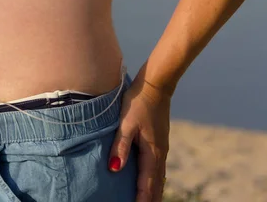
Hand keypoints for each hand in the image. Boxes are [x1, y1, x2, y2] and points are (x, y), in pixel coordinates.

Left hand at [109, 69, 171, 201]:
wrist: (155, 85)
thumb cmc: (137, 103)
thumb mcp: (126, 123)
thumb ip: (120, 146)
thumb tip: (115, 169)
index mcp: (151, 152)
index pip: (147, 182)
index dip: (142, 198)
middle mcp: (159, 153)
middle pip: (156, 183)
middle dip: (150, 198)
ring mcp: (161, 147)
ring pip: (159, 176)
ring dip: (154, 190)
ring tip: (148, 200)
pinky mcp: (159, 141)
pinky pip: (158, 167)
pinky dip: (155, 179)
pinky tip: (151, 180)